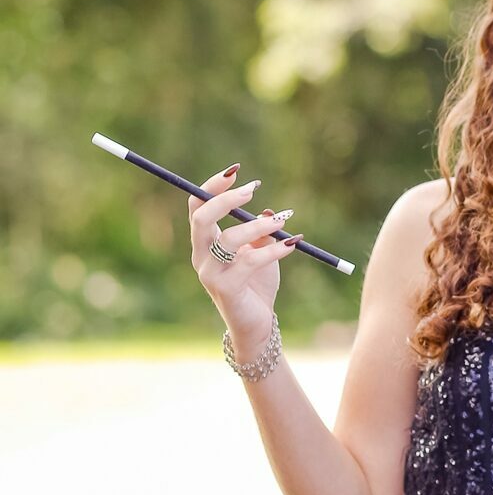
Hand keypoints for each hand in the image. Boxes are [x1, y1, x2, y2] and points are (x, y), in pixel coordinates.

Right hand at [189, 165, 302, 347]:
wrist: (258, 323)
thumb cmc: (257, 283)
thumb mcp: (261, 250)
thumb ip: (261, 231)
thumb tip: (269, 211)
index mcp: (205, 242)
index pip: (197, 206)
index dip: (212, 185)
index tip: (235, 171)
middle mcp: (201, 255)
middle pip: (202, 218)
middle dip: (226, 199)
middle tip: (253, 189)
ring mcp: (210, 273)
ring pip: (228, 239)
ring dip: (257, 226)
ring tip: (282, 221)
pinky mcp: (226, 289)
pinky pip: (249, 262)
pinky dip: (274, 250)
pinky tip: (293, 244)